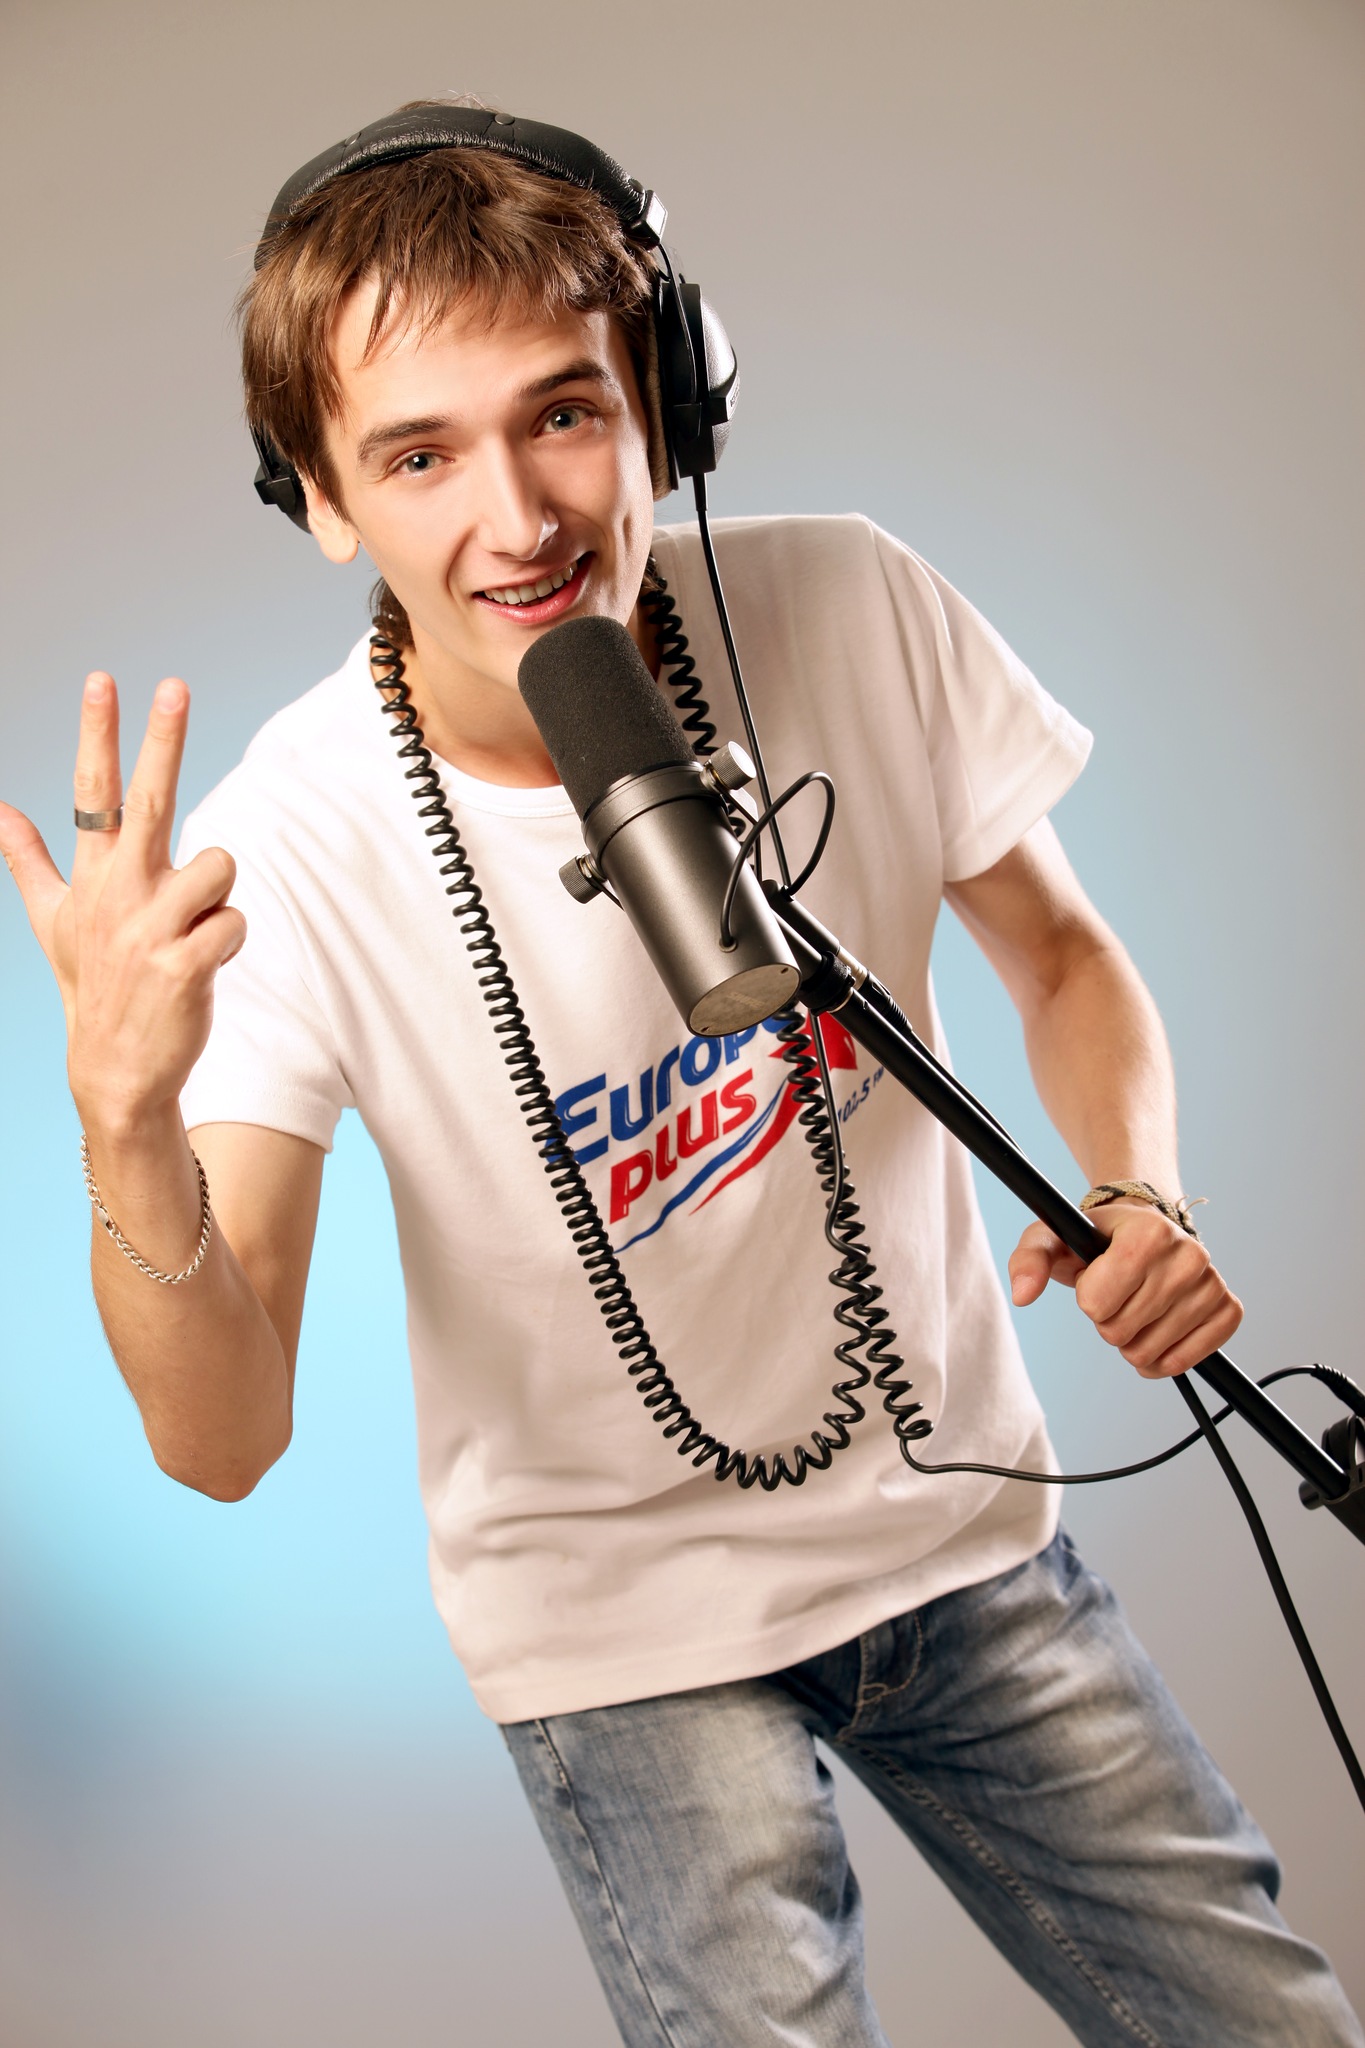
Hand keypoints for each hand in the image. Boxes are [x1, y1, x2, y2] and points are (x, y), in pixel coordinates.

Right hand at [0, 671, 244, 1136]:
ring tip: (192, 932)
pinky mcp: (186, 965)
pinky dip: (230, 940)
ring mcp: (150, 929)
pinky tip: (204, 965)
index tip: (105, 679)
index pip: (93, 792)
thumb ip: (29, 860)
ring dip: (217, 896)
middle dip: (161, 740)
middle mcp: (118, 894)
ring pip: (219, 866)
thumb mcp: (53, 920)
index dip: (99, 733)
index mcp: (92, 877)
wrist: (115, 1068)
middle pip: (148, 800)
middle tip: (174, 684)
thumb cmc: (92, 984)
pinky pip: (235, 922)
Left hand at [1007, 1199, 1243, 1378]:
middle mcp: (1189, 1255)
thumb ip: (1029, 1259)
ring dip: (1131, 1341)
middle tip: (1117, 1294)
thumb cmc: (1095, 1239)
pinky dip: (1160, 1359)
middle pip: (1119, 1332)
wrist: (1143, 1229)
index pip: (1096, 1302)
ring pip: (1148, 1353)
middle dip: (1106, 1320)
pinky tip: (1156, 1330)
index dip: (1087, 1297)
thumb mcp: (1053, 1238)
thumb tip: (1022, 1294)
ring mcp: (1212, 1284)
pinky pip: (1183, 1363)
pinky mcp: (1228, 1311)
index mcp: (1148, 1231)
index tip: (1097, 1275)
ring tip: (1135, 1307)